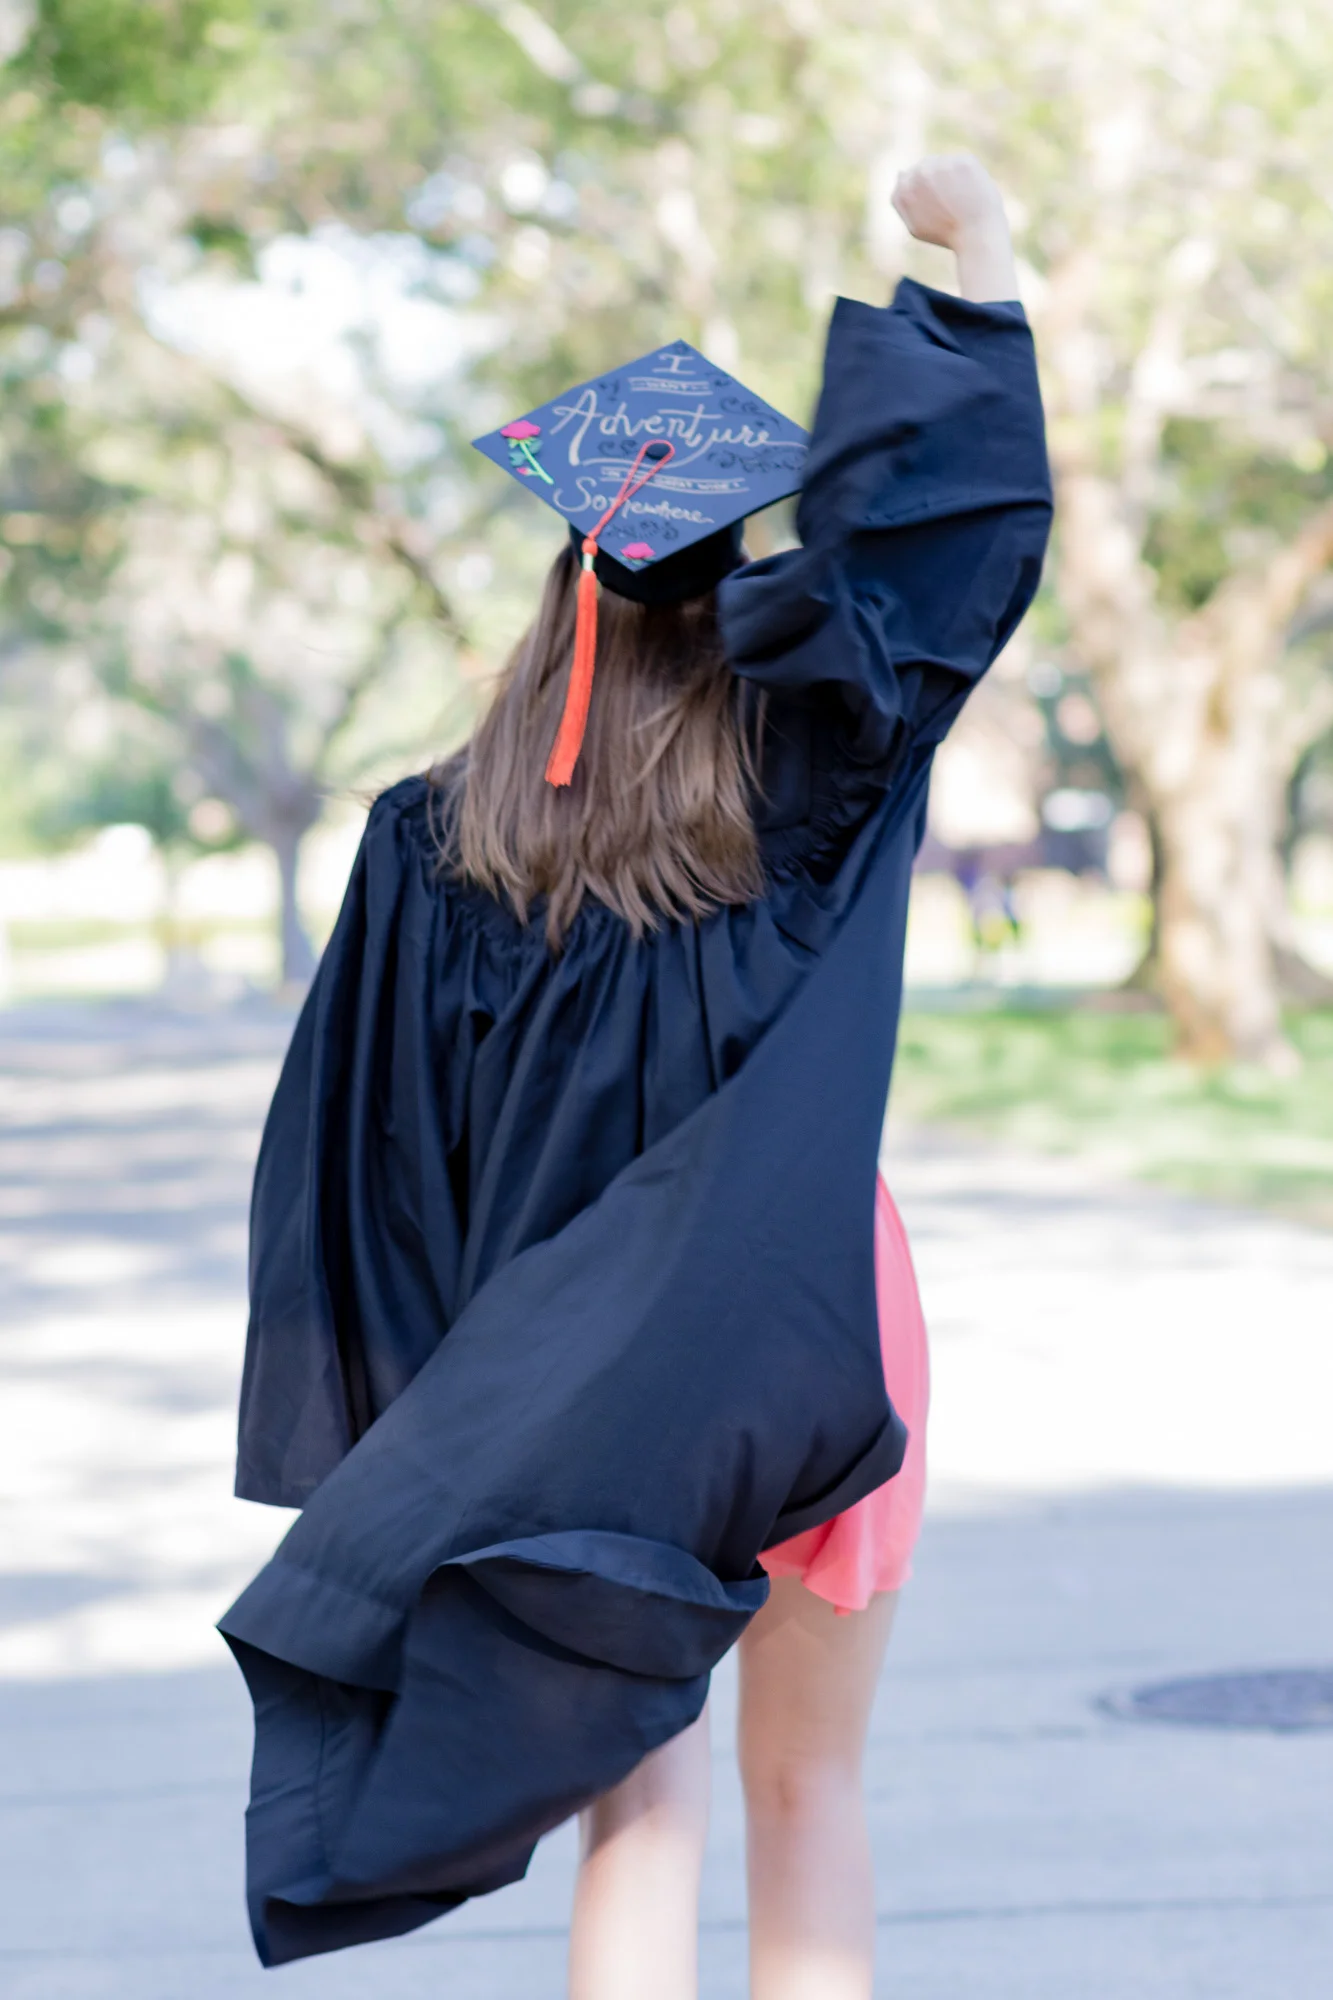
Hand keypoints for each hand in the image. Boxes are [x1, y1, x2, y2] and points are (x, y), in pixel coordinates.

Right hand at [891, 152, 1006, 251]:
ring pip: (944, 164)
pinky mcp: (962, 161)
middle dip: (937, 181)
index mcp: (904, 190)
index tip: (935, 205)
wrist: (976, 235)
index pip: (907, 179)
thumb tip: (900, 172)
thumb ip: (903, 200)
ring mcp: (941, 164)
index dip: (924, 192)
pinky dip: (968, 176)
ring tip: (961, 200)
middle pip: (926, 167)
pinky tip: (972, 193)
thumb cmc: (946, 235)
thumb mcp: (916, 226)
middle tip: (951, 204)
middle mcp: (919, 173)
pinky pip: (963, 163)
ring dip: (952, 176)